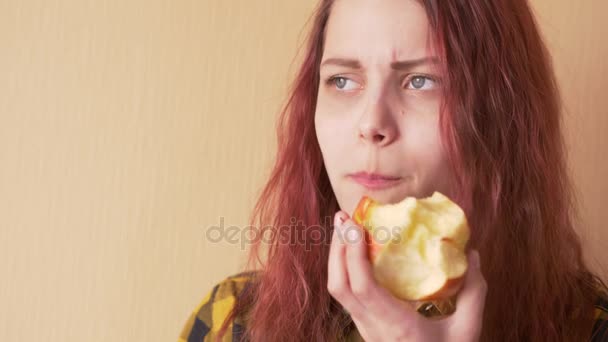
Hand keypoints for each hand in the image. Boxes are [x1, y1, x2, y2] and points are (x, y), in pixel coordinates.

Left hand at [327, 211, 487, 341]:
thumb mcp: (467, 332)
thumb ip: (473, 294)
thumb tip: (474, 255)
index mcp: (395, 326)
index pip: (362, 288)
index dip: (353, 254)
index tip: (356, 225)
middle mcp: (371, 327)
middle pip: (338, 285)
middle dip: (337, 248)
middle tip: (344, 217)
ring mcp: (364, 328)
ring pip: (338, 290)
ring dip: (338, 256)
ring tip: (346, 227)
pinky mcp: (364, 326)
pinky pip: (347, 294)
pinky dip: (345, 268)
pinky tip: (356, 251)